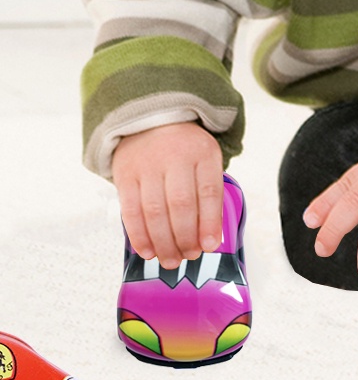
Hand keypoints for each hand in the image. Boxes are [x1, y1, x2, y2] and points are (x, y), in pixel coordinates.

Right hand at [111, 122, 224, 268]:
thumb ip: (208, 193)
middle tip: (189, 257)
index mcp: (202, 153)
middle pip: (181, 205)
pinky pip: (131, 210)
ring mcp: (148, 165)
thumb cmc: (184, 149)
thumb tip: (209, 237)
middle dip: (186, 237)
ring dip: (163, 242)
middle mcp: (175, 157)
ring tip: (171, 260)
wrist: (152, 120)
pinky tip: (147, 251)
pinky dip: (139, 236)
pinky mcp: (125, 175)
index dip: (209, 222)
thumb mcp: (205, 160)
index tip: (210, 246)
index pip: (209, 192)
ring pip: (155, 211)